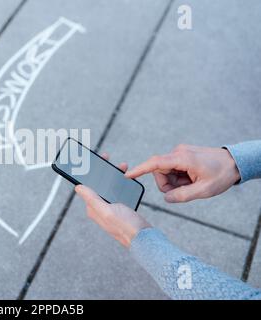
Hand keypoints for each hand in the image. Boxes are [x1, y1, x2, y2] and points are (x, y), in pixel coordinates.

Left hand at [75, 153, 150, 247]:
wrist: (144, 239)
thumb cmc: (126, 227)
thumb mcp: (107, 211)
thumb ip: (92, 199)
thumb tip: (78, 187)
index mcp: (93, 208)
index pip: (87, 186)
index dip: (89, 172)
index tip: (93, 160)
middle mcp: (100, 208)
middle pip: (98, 185)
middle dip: (103, 171)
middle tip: (107, 158)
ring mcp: (110, 208)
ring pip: (109, 187)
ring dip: (113, 175)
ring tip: (121, 166)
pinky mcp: (120, 209)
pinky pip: (118, 192)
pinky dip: (121, 183)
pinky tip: (126, 178)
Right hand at [125, 144, 240, 202]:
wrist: (235, 162)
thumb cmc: (222, 175)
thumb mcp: (204, 191)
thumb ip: (182, 196)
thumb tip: (166, 198)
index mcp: (182, 159)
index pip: (154, 164)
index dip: (139, 170)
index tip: (127, 175)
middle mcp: (178, 152)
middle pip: (159, 171)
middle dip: (167, 184)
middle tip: (184, 191)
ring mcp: (180, 152)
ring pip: (165, 171)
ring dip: (174, 182)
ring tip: (191, 184)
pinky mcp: (182, 155)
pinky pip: (172, 168)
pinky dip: (178, 177)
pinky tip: (191, 179)